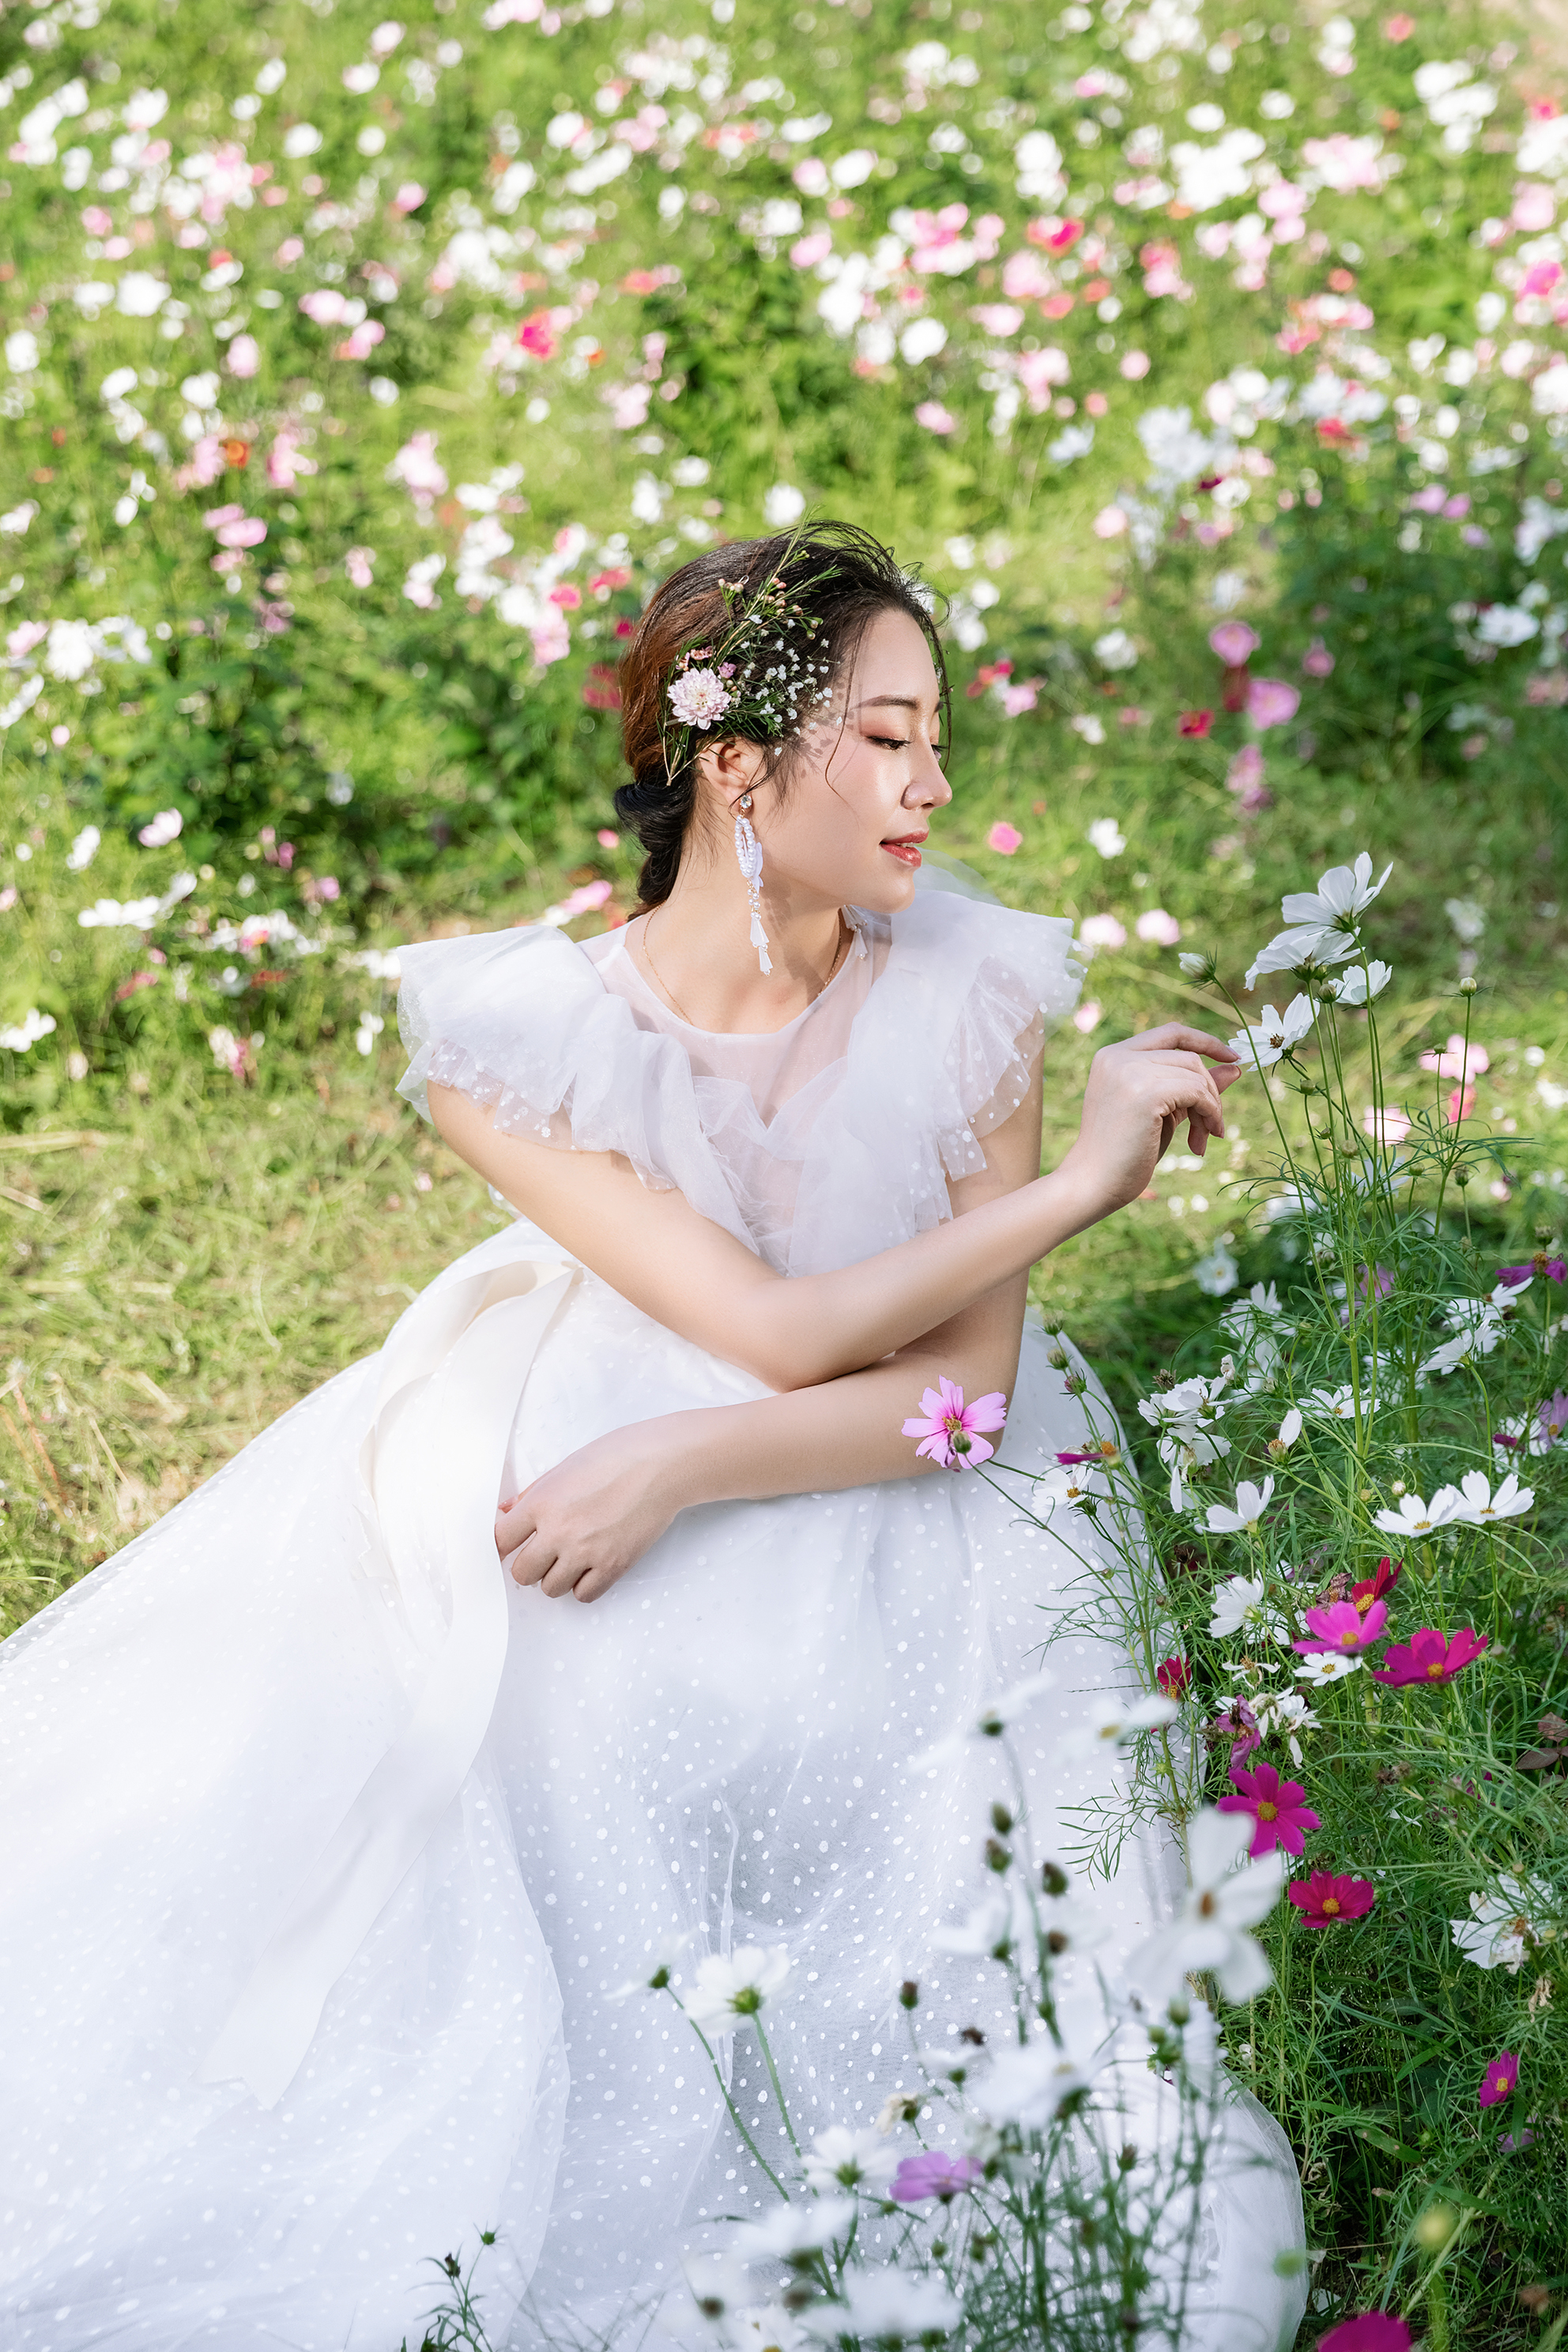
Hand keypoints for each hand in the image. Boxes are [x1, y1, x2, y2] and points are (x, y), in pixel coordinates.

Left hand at [494, 1419, 686, 1602]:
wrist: (662, 1465)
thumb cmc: (617, 1457)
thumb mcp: (565, 1466)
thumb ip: (533, 1493)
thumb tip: (507, 1511)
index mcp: (542, 1503)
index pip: (501, 1540)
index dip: (505, 1545)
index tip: (511, 1546)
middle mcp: (559, 1531)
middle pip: (522, 1573)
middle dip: (529, 1565)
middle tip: (543, 1554)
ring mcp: (586, 1552)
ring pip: (550, 1589)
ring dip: (556, 1577)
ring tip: (570, 1559)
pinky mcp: (613, 1566)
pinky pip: (583, 1594)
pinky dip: (583, 1585)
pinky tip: (590, 1567)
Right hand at [1057, 1022, 1240, 1219]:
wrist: (1092, 1184)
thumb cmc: (1125, 1153)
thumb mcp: (1164, 1112)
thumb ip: (1193, 1086)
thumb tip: (1236, 1068)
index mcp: (1113, 1056)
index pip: (1170, 1033)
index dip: (1205, 1041)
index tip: (1232, 1059)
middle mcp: (1118, 1056)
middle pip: (1188, 1057)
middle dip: (1209, 1092)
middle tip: (1211, 1129)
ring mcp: (1129, 1071)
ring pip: (1195, 1075)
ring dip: (1210, 1109)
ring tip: (1202, 1140)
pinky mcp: (1145, 1092)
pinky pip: (1197, 1093)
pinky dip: (1209, 1115)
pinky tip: (1199, 1142)